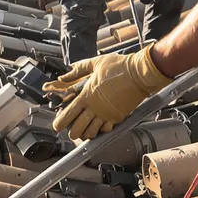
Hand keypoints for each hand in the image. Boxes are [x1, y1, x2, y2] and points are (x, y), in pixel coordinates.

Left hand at [45, 46, 172, 140]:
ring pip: (91, 134)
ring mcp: (106, 115)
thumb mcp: (96, 63)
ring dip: (85, 133)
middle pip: (77, 130)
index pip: (67, 115)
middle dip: (71, 132)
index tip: (58, 125)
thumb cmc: (119, 67)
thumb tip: (65, 75)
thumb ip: (79, 69)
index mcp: (86, 96)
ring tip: (84, 129)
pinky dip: (101, 130)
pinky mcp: (117, 117)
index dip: (60, 123)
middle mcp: (95, 108)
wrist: (139, 73)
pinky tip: (99, 124)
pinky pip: (105, 130)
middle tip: (71, 128)